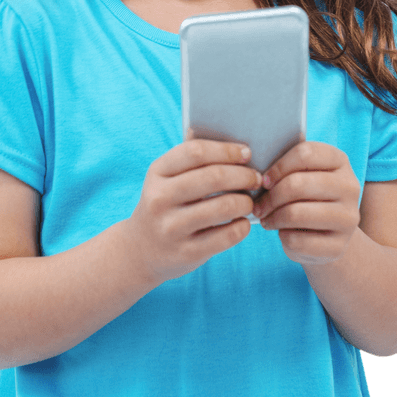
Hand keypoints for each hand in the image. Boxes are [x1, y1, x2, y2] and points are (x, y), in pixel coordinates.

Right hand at [126, 138, 262, 285]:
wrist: (141, 250)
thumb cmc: (166, 205)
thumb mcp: (167, 179)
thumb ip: (193, 158)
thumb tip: (234, 143)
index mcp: (157, 173)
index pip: (196, 152)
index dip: (227, 151)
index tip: (247, 154)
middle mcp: (160, 199)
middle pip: (213, 177)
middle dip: (244, 176)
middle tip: (256, 179)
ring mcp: (171, 228)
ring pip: (223, 207)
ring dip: (246, 202)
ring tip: (249, 202)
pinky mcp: (186, 252)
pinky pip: (226, 236)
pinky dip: (242, 227)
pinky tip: (242, 223)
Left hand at [252, 141, 360, 264]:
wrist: (327, 236)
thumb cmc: (305, 199)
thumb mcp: (301, 176)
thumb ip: (287, 163)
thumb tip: (259, 154)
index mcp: (340, 161)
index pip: (305, 154)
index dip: (278, 167)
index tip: (264, 181)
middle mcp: (350, 187)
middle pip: (298, 184)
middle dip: (271, 197)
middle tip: (259, 206)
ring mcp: (348, 218)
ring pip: (296, 214)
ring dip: (273, 217)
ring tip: (266, 219)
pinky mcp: (339, 246)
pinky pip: (298, 240)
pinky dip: (282, 236)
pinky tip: (282, 233)